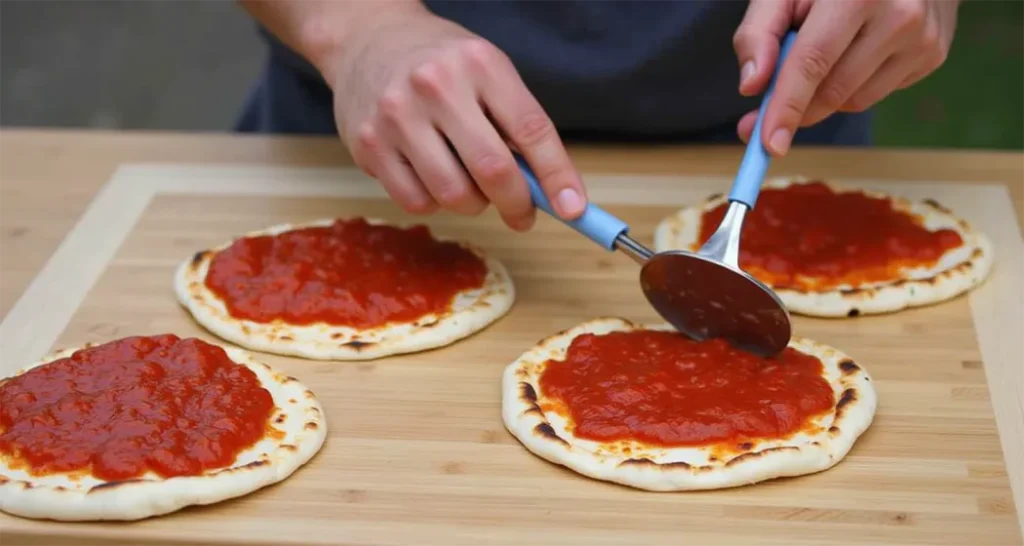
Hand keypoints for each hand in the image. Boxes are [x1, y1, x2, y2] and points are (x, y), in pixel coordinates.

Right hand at [322, 8, 586, 230]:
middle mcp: (435, 86)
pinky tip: (433, 176)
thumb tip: (550, 192)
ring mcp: (396, 116)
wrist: (369, 41)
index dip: (557, 175)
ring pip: (453, 195)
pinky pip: (416, 201)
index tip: (574, 209)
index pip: (530, 129)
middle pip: (492, 169)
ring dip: (473, 204)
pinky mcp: (368, 144)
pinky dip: (435, 202)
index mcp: (480, 64)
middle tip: (523, 214)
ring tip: (470, 183)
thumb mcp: (488, 74)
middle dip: (517, 204)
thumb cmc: (442, 65)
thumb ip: (517, 126)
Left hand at [733, 0, 961, 154]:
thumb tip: (751, 86)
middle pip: (833, 91)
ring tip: (819, 55)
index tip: (768, 145)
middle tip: (760, 118)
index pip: (814, 63)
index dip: (787, 107)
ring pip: (855, 101)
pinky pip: (878, 92)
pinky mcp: (933, 54)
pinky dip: (852, 85)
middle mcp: (899, 16)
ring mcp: (923, 38)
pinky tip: (853, 52)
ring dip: (824, 94)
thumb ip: (759, 31)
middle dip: (794, 111)